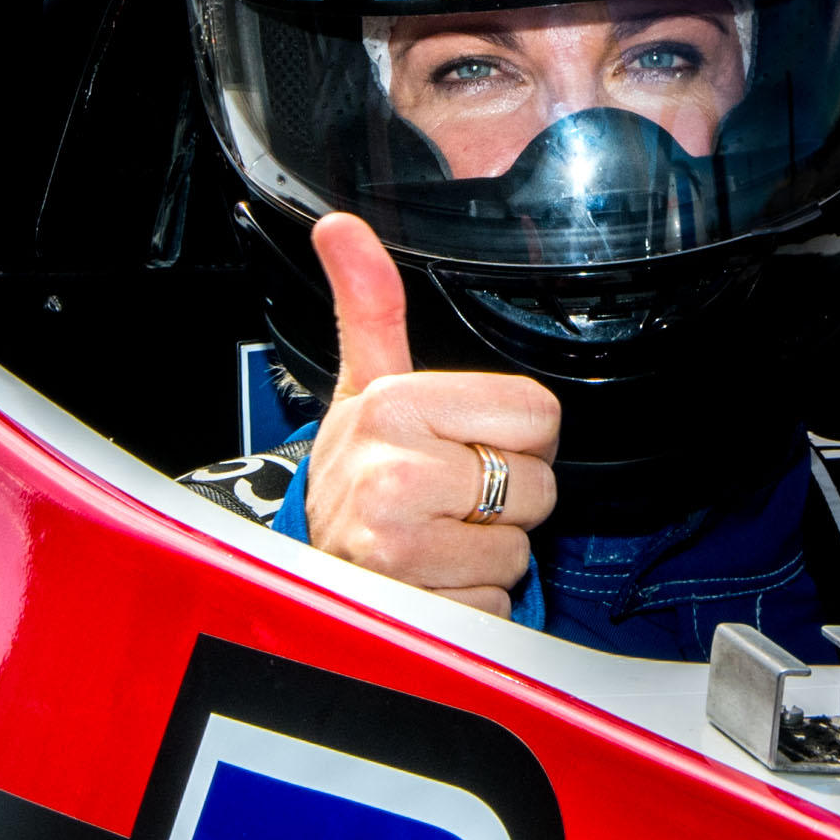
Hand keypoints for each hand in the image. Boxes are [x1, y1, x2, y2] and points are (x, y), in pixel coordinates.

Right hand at [300, 213, 557, 615]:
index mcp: (391, 408)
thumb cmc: (350, 478)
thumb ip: (370, 307)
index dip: (511, 436)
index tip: (460, 445)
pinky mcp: (419, 615)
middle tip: (443, 500)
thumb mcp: (363, 389)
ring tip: (432, 541)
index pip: (538, 414)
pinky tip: (429, 583)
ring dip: (486, 555)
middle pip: (539, 486)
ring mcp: (402, 552)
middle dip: (502, 500)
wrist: (301, 571)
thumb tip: (341, 224)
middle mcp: (392, 477)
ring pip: (520, 552)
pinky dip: (472, 604)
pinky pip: (498, 606)